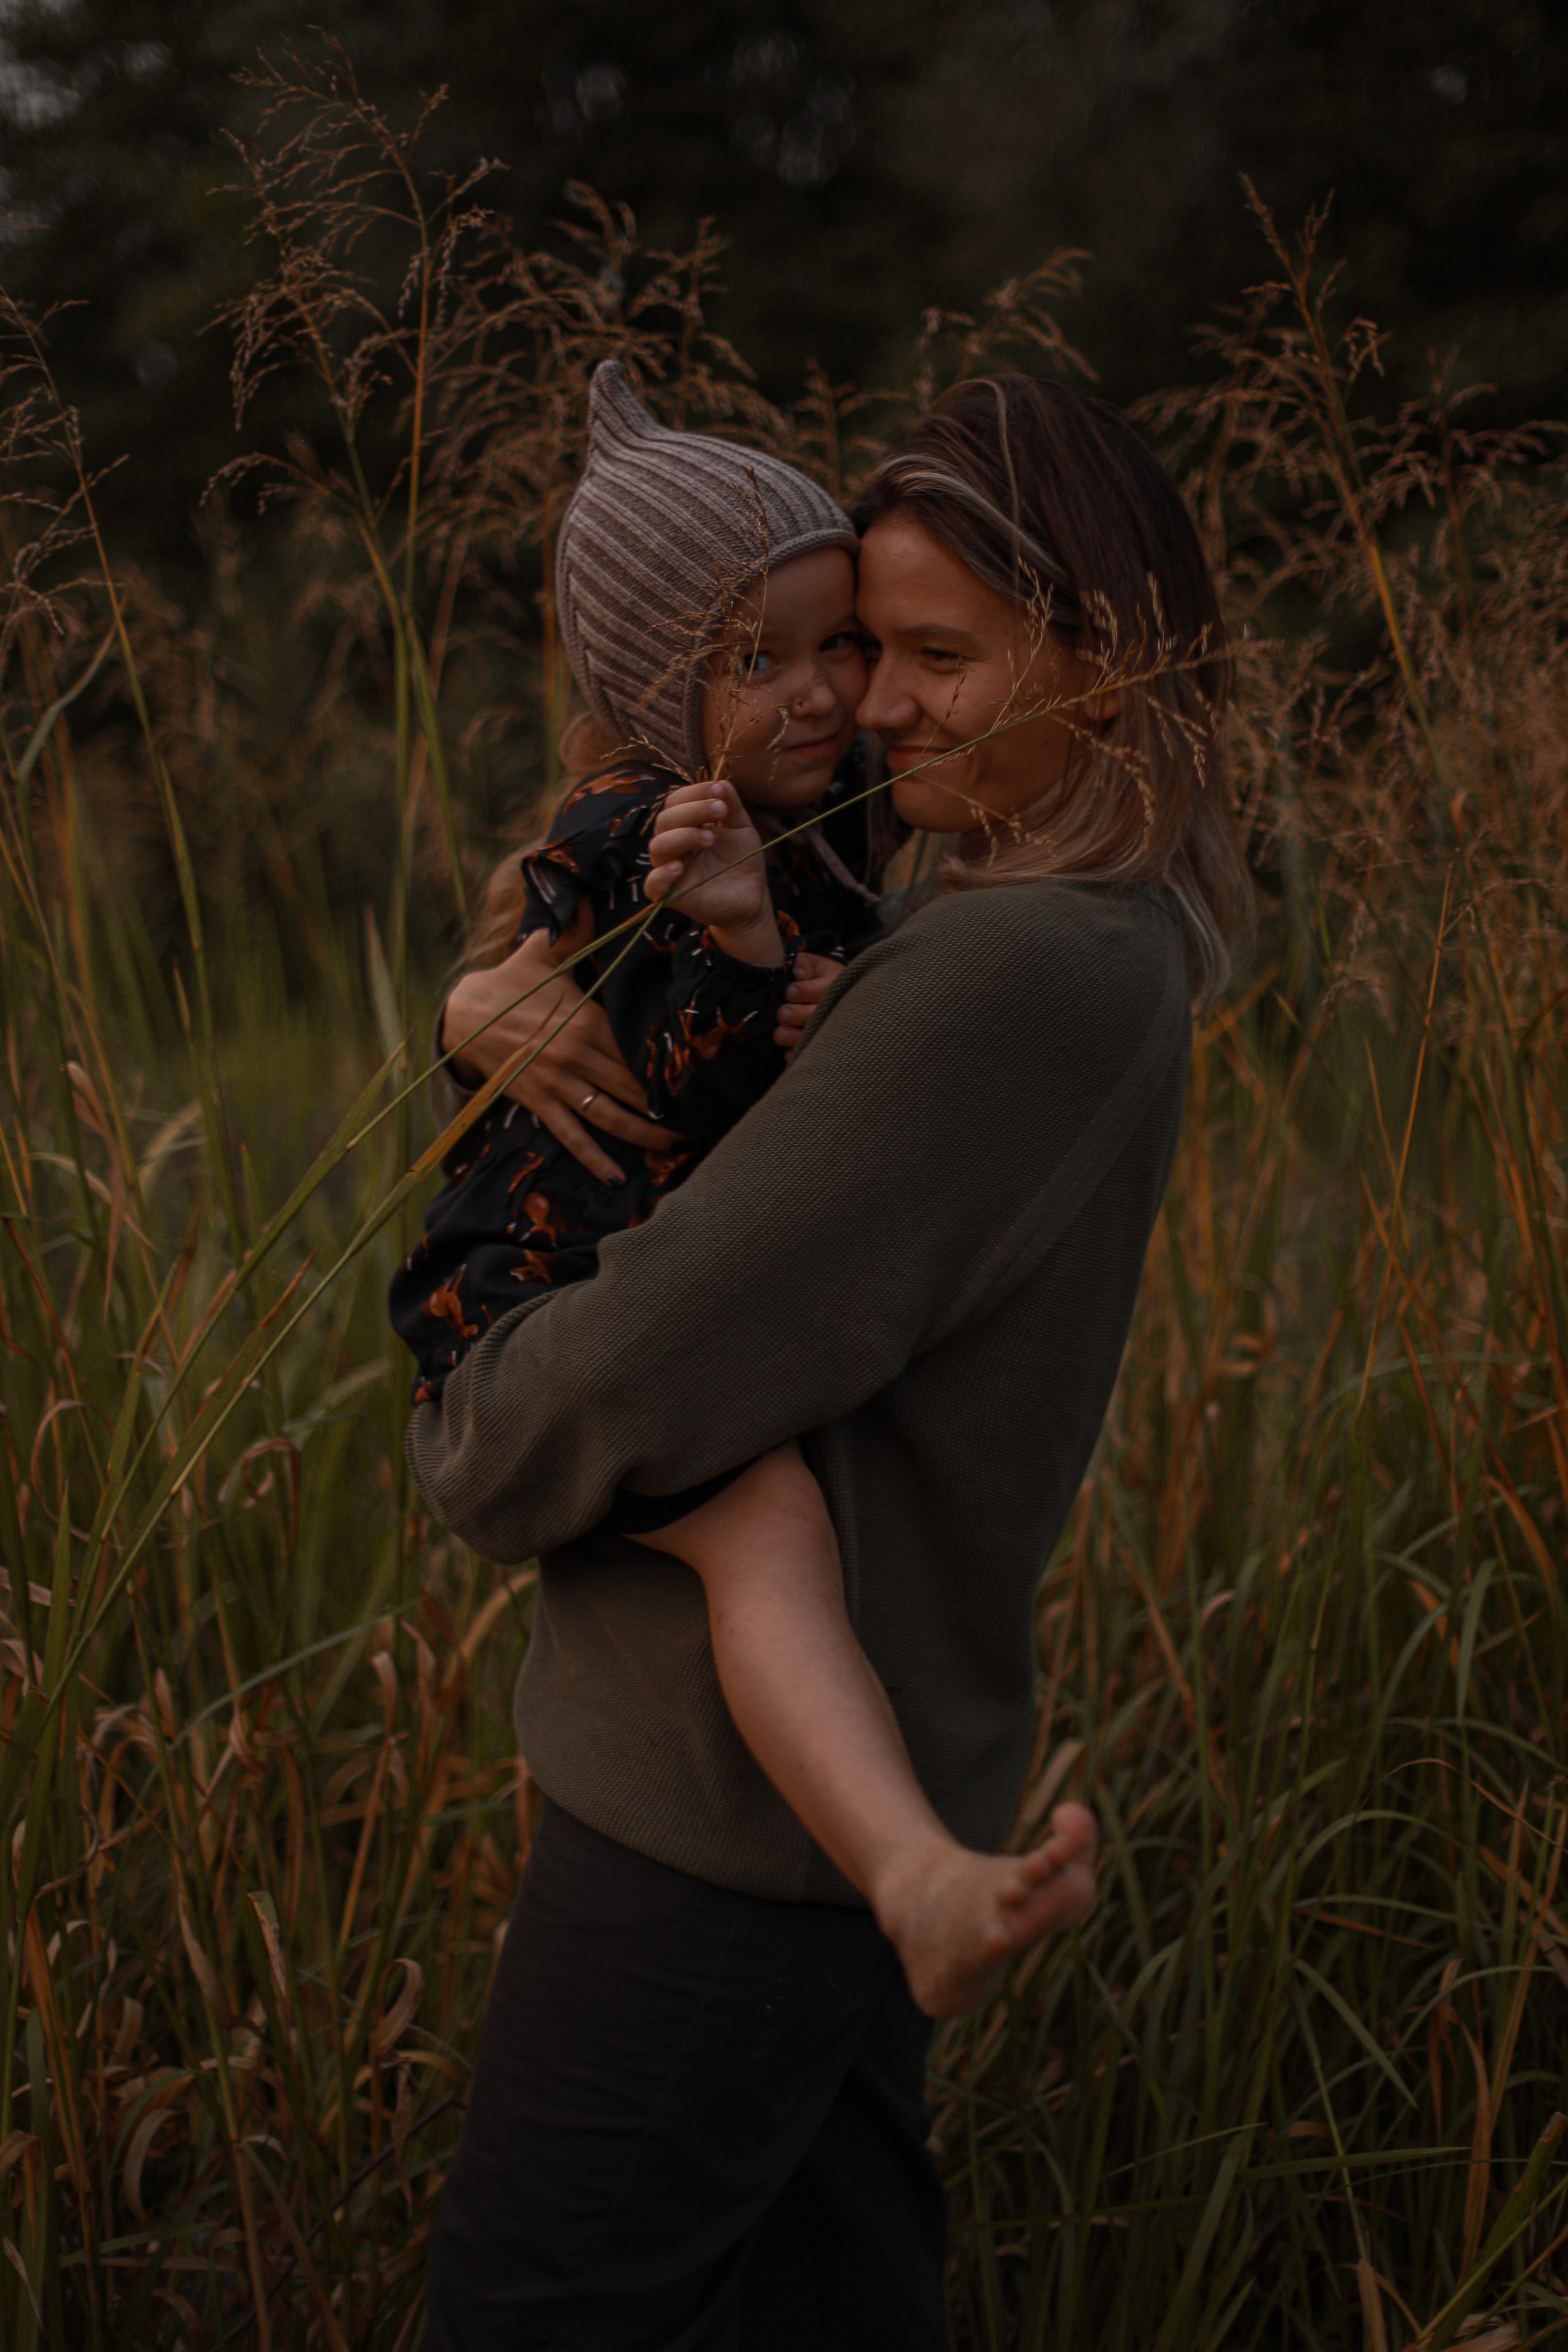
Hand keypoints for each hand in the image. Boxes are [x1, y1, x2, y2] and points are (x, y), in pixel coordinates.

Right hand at [440, 906, 673, 1184]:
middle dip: (667, 1107)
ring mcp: (557, 1083)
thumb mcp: (545, 952)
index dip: (667, 1067)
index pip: (636, 1048)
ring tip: (675, 1149)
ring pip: (610, 1116)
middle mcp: (576, 1056)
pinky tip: (618, 1177)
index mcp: (586, 1020)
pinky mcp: (538, 1102)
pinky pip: (571, 1136)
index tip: (697, 1078)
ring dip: (644, 1136)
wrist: (461, 1014)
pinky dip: (594, 1158)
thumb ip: (576, 931)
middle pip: (632, 1088)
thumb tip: (592, 896)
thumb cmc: (510, 983)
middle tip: (702, 1122)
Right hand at [646, 779, 780, 962]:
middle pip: (666, 820)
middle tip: (720, 811)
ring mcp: (669, 869)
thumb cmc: (742, 860)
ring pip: (658, 846)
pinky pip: (652, 885)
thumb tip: (720, 783)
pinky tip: (678, 867)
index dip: (694, 793)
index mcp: (685, 825)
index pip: (676, 802)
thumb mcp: (741, 828)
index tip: (718, 791)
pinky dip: (661, 875)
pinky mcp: (671, 895)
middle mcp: (673, 844)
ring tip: (709, 838)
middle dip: (692, 811)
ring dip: (682, 836)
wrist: (752, 897)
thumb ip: (731, 806)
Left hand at [772, 950, 844, 1056]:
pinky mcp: (821, 1044)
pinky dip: (797, 1054)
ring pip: (814, 1035)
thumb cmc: (813, 974)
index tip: (789, 992)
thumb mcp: (810, 963)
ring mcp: (830, 1027)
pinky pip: (811, 1052)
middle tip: (783, 1014)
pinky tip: (786, 1053)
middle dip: (798, 1015)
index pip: (823, 989)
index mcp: (835, 982)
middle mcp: (836, 1006)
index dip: (805, 992)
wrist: (824, 988)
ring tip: (779, 1034)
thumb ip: (801, 964)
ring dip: (795, 1037)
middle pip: (819, 1015)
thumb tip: (798, 974)